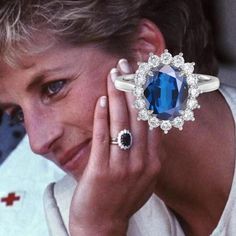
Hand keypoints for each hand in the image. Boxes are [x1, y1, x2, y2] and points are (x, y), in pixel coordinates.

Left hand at [69, 59, 161, 235]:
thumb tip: (150, 128)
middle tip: (127, 66)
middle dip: (133, 88)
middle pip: (139, 117)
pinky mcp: (101, 170)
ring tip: (113, 75)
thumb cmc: (122, 198)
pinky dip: (103, 116)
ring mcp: (122, 166)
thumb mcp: (144, 178)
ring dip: (117, 96)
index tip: (145, 77)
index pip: (154, 122)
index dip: (149, 96)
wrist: (103, 225)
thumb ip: (148, 153)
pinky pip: (103, 137)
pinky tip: (103, 99)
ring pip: (122, 123)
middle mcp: (141, 162)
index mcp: (153, 162)